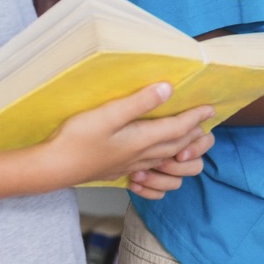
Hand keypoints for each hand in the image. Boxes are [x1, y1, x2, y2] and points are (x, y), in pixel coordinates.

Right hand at [39, 82, 216, 191]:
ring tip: (188, 142)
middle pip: (178, 146)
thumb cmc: (76, 139)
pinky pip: (151, 174)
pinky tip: (158, 166)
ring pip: (167, 162)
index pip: (179, 128)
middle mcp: (142, 155)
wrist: (52, 169)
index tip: (211, 108)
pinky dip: (162, 170)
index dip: (196, 117)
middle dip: (196, 135)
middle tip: (206, 123)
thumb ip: (139, 102)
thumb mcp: (108, 114)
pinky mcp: (119, 171)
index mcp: (143, 140)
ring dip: (182, 153)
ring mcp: (131, 166)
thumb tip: (168, 88)